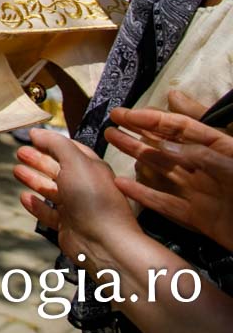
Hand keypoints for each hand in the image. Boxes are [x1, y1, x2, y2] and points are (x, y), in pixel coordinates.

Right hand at [14, 127, 139, 261]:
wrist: (105, 242)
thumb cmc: (94, 199)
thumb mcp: (76, 162)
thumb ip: (56, 144)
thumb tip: (37, 132)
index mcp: (92, 169)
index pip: (70, 150)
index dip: (51, 141)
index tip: (32, 135)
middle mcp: (85, 187)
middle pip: (58, 168)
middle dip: (39, 159)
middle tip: (20, 152)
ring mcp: (76, 207)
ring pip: (50, 189)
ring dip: (34, 179)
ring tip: (16, 170)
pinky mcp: (67, 226)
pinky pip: (47, 213)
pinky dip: (36, 205)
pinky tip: (24, 197)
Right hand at [105, 91, 232, 249]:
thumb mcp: (232, 162)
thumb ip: (198, 151)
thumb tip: (161, 141)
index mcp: (218, 148)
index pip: (178, 126)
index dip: (149, 118)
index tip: (123, 113)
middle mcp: (205, 167)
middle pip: (166, 145)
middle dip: (138, 133)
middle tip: (111, 124)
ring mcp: (200, 193)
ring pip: (161, 170)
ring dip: (136, 156)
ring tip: (112, 144)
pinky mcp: (198, 218)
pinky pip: (165, 203)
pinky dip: (143, 194)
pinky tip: (122, 184)